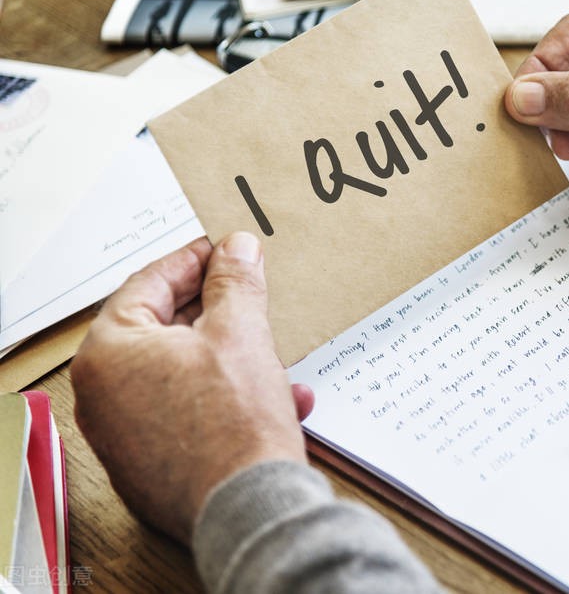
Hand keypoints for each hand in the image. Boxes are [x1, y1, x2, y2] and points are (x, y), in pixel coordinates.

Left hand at [71, 233, 314, 542]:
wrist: (248, 509)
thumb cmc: (233, 426)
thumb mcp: (242, 331)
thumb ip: (234, 282)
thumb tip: (235, 249)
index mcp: (107, 353)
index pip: (149, 283)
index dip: (196, 260)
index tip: (225, 250)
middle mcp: (102, 395)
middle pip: (163, 329)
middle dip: (217, 311)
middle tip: (250, 292)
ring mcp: (123, 434)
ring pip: (180, 372)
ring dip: (232, 357)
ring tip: (274, 353)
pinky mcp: (150, 463)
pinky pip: (187, 411)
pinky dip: (226, 398)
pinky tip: (276, 398)